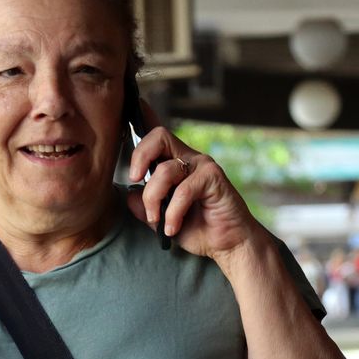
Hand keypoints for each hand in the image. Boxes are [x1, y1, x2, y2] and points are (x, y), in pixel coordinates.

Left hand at [125, 112, 259, 260]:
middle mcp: (188, 159)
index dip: (143, 118)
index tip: (133, 113)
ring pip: (165, 170)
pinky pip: (183, 190)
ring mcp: (202, 166)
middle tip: (134, 178)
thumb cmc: (200, 230)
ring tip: (157, 220)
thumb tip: (129, 195)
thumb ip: (146, 208)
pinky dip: (173, 212)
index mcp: (175, 164)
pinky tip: (172, 228)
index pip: (157, 137)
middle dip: (140, 155)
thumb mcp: (162, 220)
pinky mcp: (213, 177)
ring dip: (153, 198)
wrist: (229, 245)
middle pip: (159, 136)